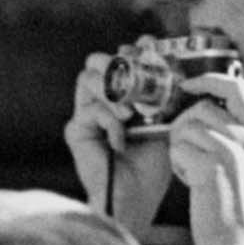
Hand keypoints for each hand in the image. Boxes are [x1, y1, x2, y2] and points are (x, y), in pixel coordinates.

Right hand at [64, 51, 173, 229]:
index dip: (133, 48)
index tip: (149, 45)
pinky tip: (121, 141)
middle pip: (97, 61)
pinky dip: (110, 122)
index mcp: (123, 96)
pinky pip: (90, 110)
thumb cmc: (153, 165)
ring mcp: (87, 115)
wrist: (137, 199)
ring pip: (87, 78)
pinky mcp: (77, 130)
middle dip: (116, 61)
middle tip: (133, 72)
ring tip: (130, 113)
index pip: (120, 59)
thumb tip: (166, 56)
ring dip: (112, 90)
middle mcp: (102, 101)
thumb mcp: (164, 122)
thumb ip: (162, 91)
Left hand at [164, 69, 243, 244]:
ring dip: (180, 147)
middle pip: (204, 107)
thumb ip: (237, 136)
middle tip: (185, 147)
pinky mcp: (212, 166)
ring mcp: (233, 151)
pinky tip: (191, 182)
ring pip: (187, 127)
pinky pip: (179, 148)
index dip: (211, 80)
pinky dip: (178, 164)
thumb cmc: (237, 209)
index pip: (240, 89)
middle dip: (185, 124)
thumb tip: (204, 108)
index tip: (190, 84)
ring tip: (193, 171)